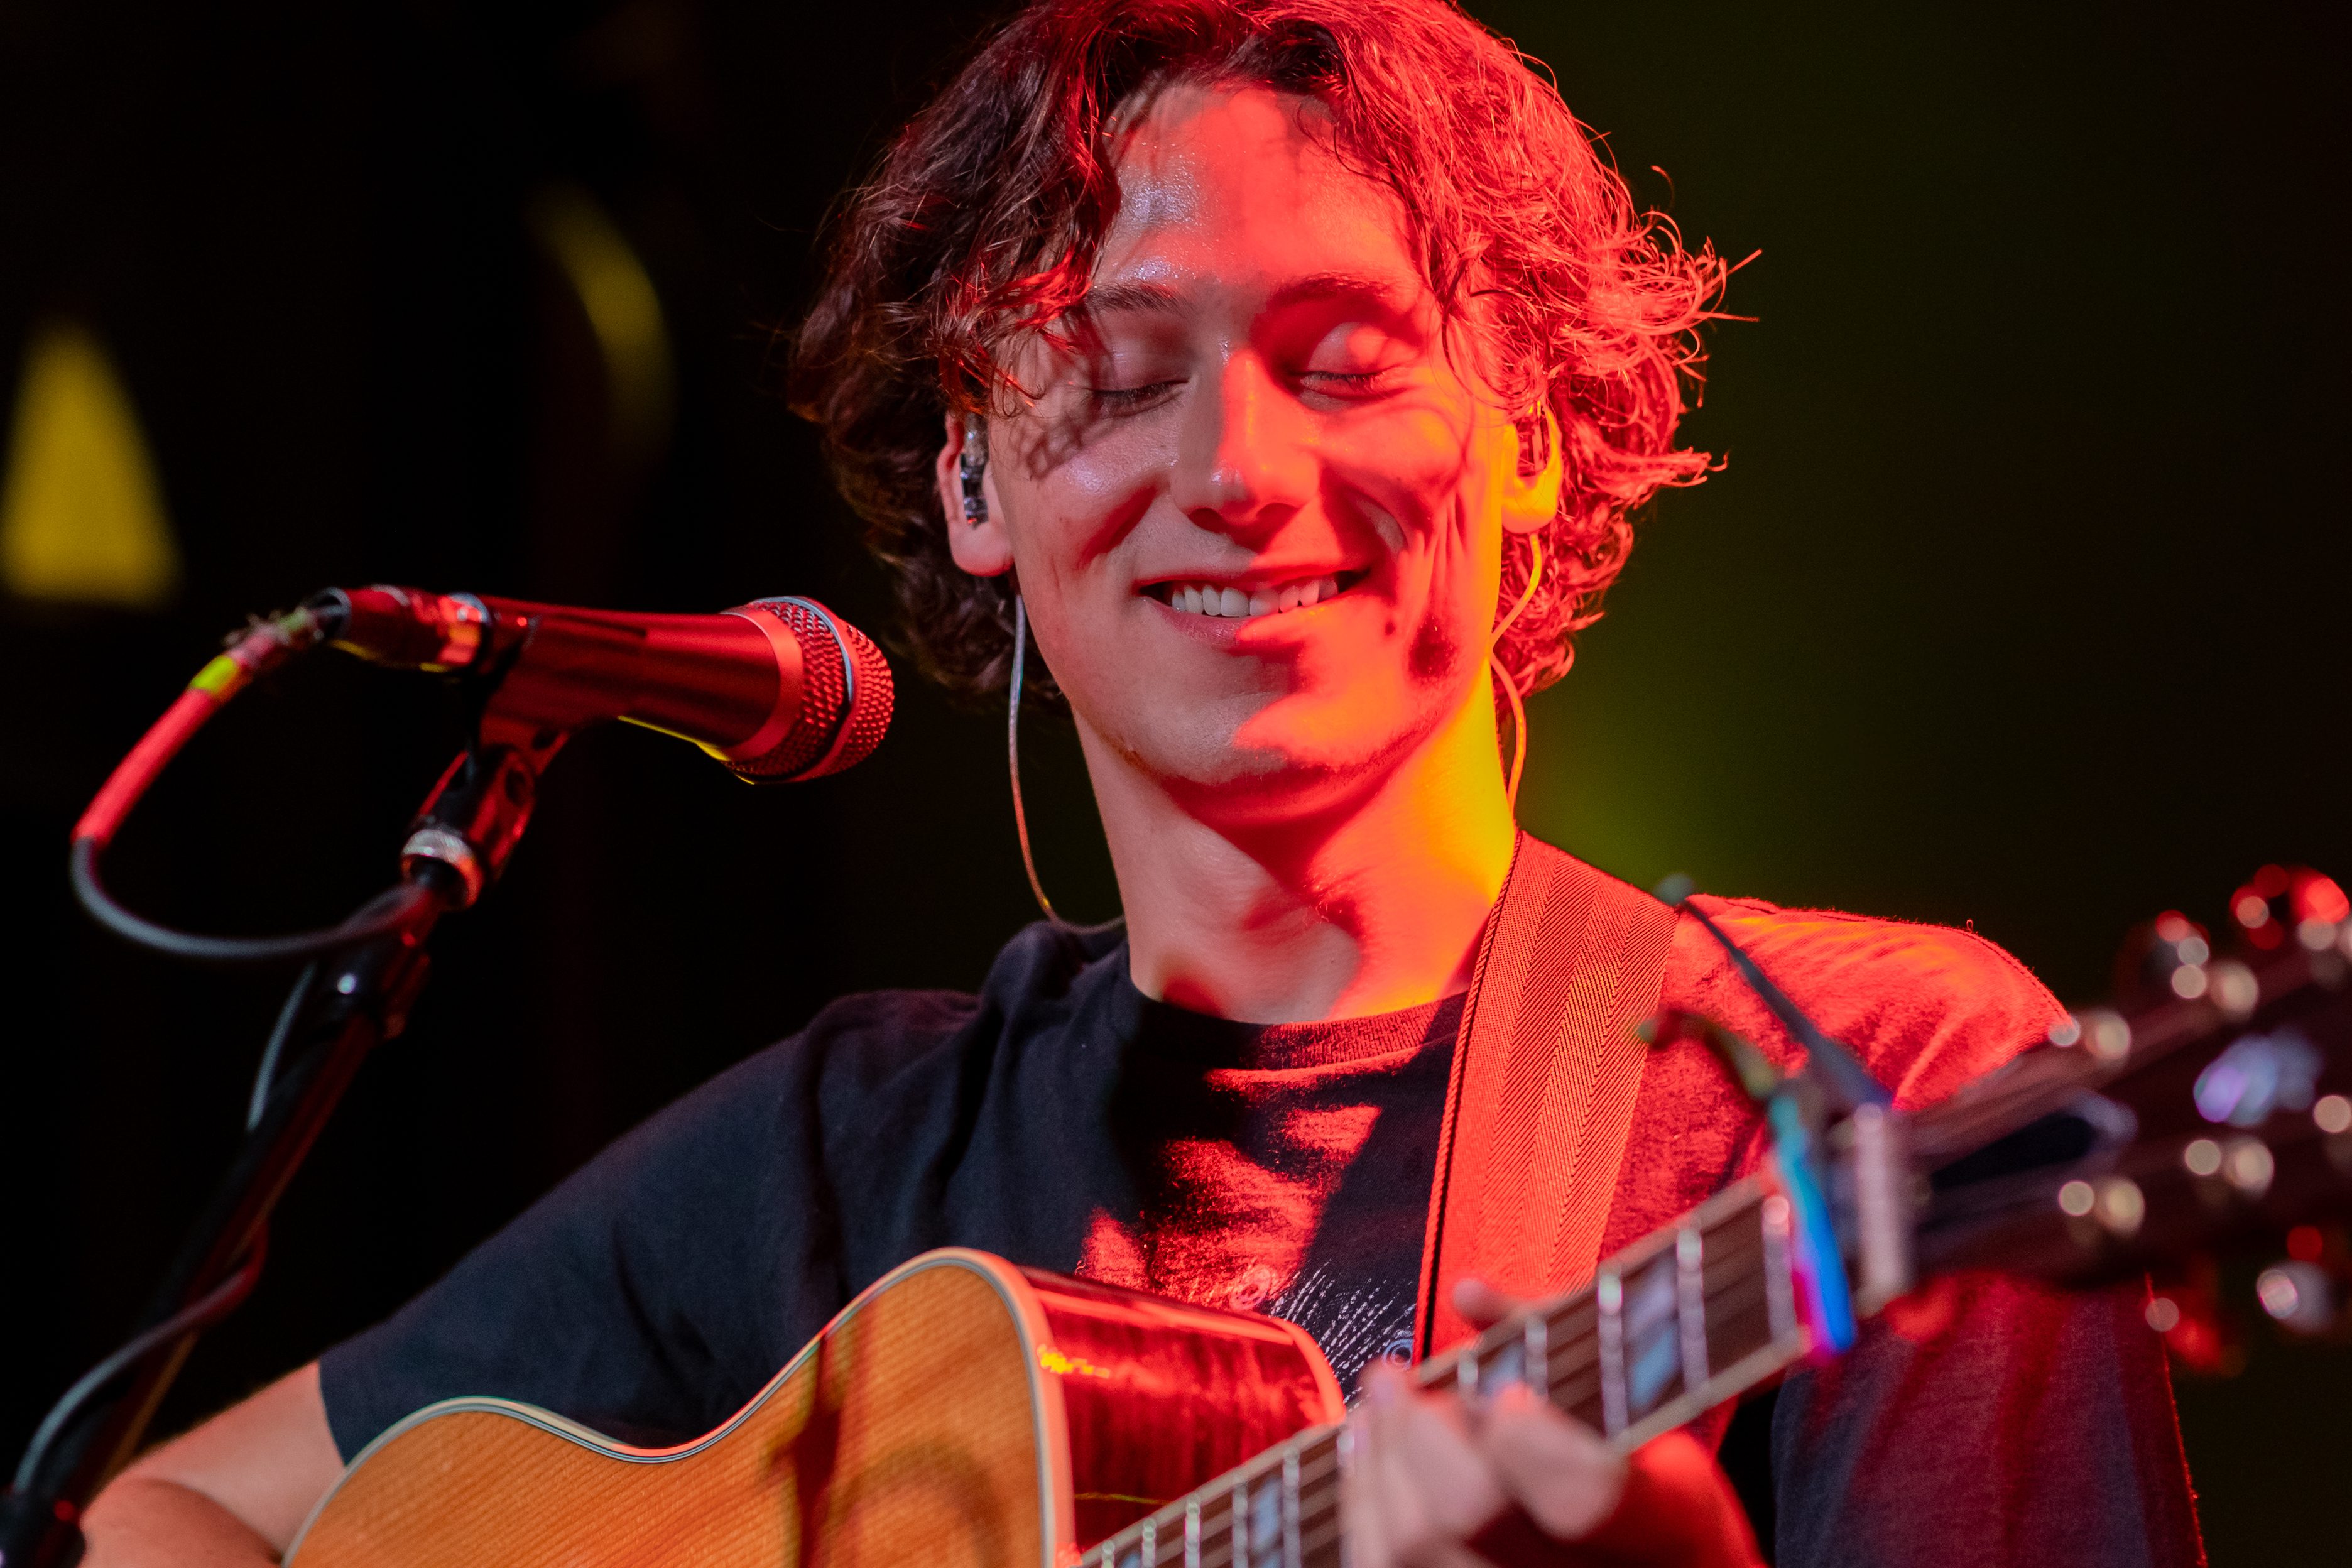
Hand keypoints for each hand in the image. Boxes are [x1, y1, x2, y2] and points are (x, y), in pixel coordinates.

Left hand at [1341, 1280, 1762, 1567]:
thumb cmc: (1650, 1482)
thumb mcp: (1646, 1404)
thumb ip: (1559, 1336)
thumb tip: (1465, 1293)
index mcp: (1664, 1526)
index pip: (1584, 1496)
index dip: (1532, 1442)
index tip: (1509, 1396)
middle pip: (1470, 1515)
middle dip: (1419, 1428)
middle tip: (1398, 1378)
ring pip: (1411, 1545)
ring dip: (1377, 1455)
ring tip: (1379, 1404)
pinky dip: (1363, 1498)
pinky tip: (1368, 1452)